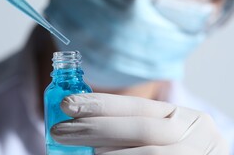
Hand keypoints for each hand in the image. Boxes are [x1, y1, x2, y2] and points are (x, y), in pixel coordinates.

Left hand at [51, 93, 228, 154]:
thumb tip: (79, 120)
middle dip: (95, 128)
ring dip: (107, 153)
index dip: (100, 104)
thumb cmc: (173, 150)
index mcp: (184, 116)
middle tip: (59, 131)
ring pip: (148, 153)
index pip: (137, 106)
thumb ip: (128, 126)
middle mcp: (195, 133)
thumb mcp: (161, 132)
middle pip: (140, 128)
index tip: (66, 104)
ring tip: (77, 153)